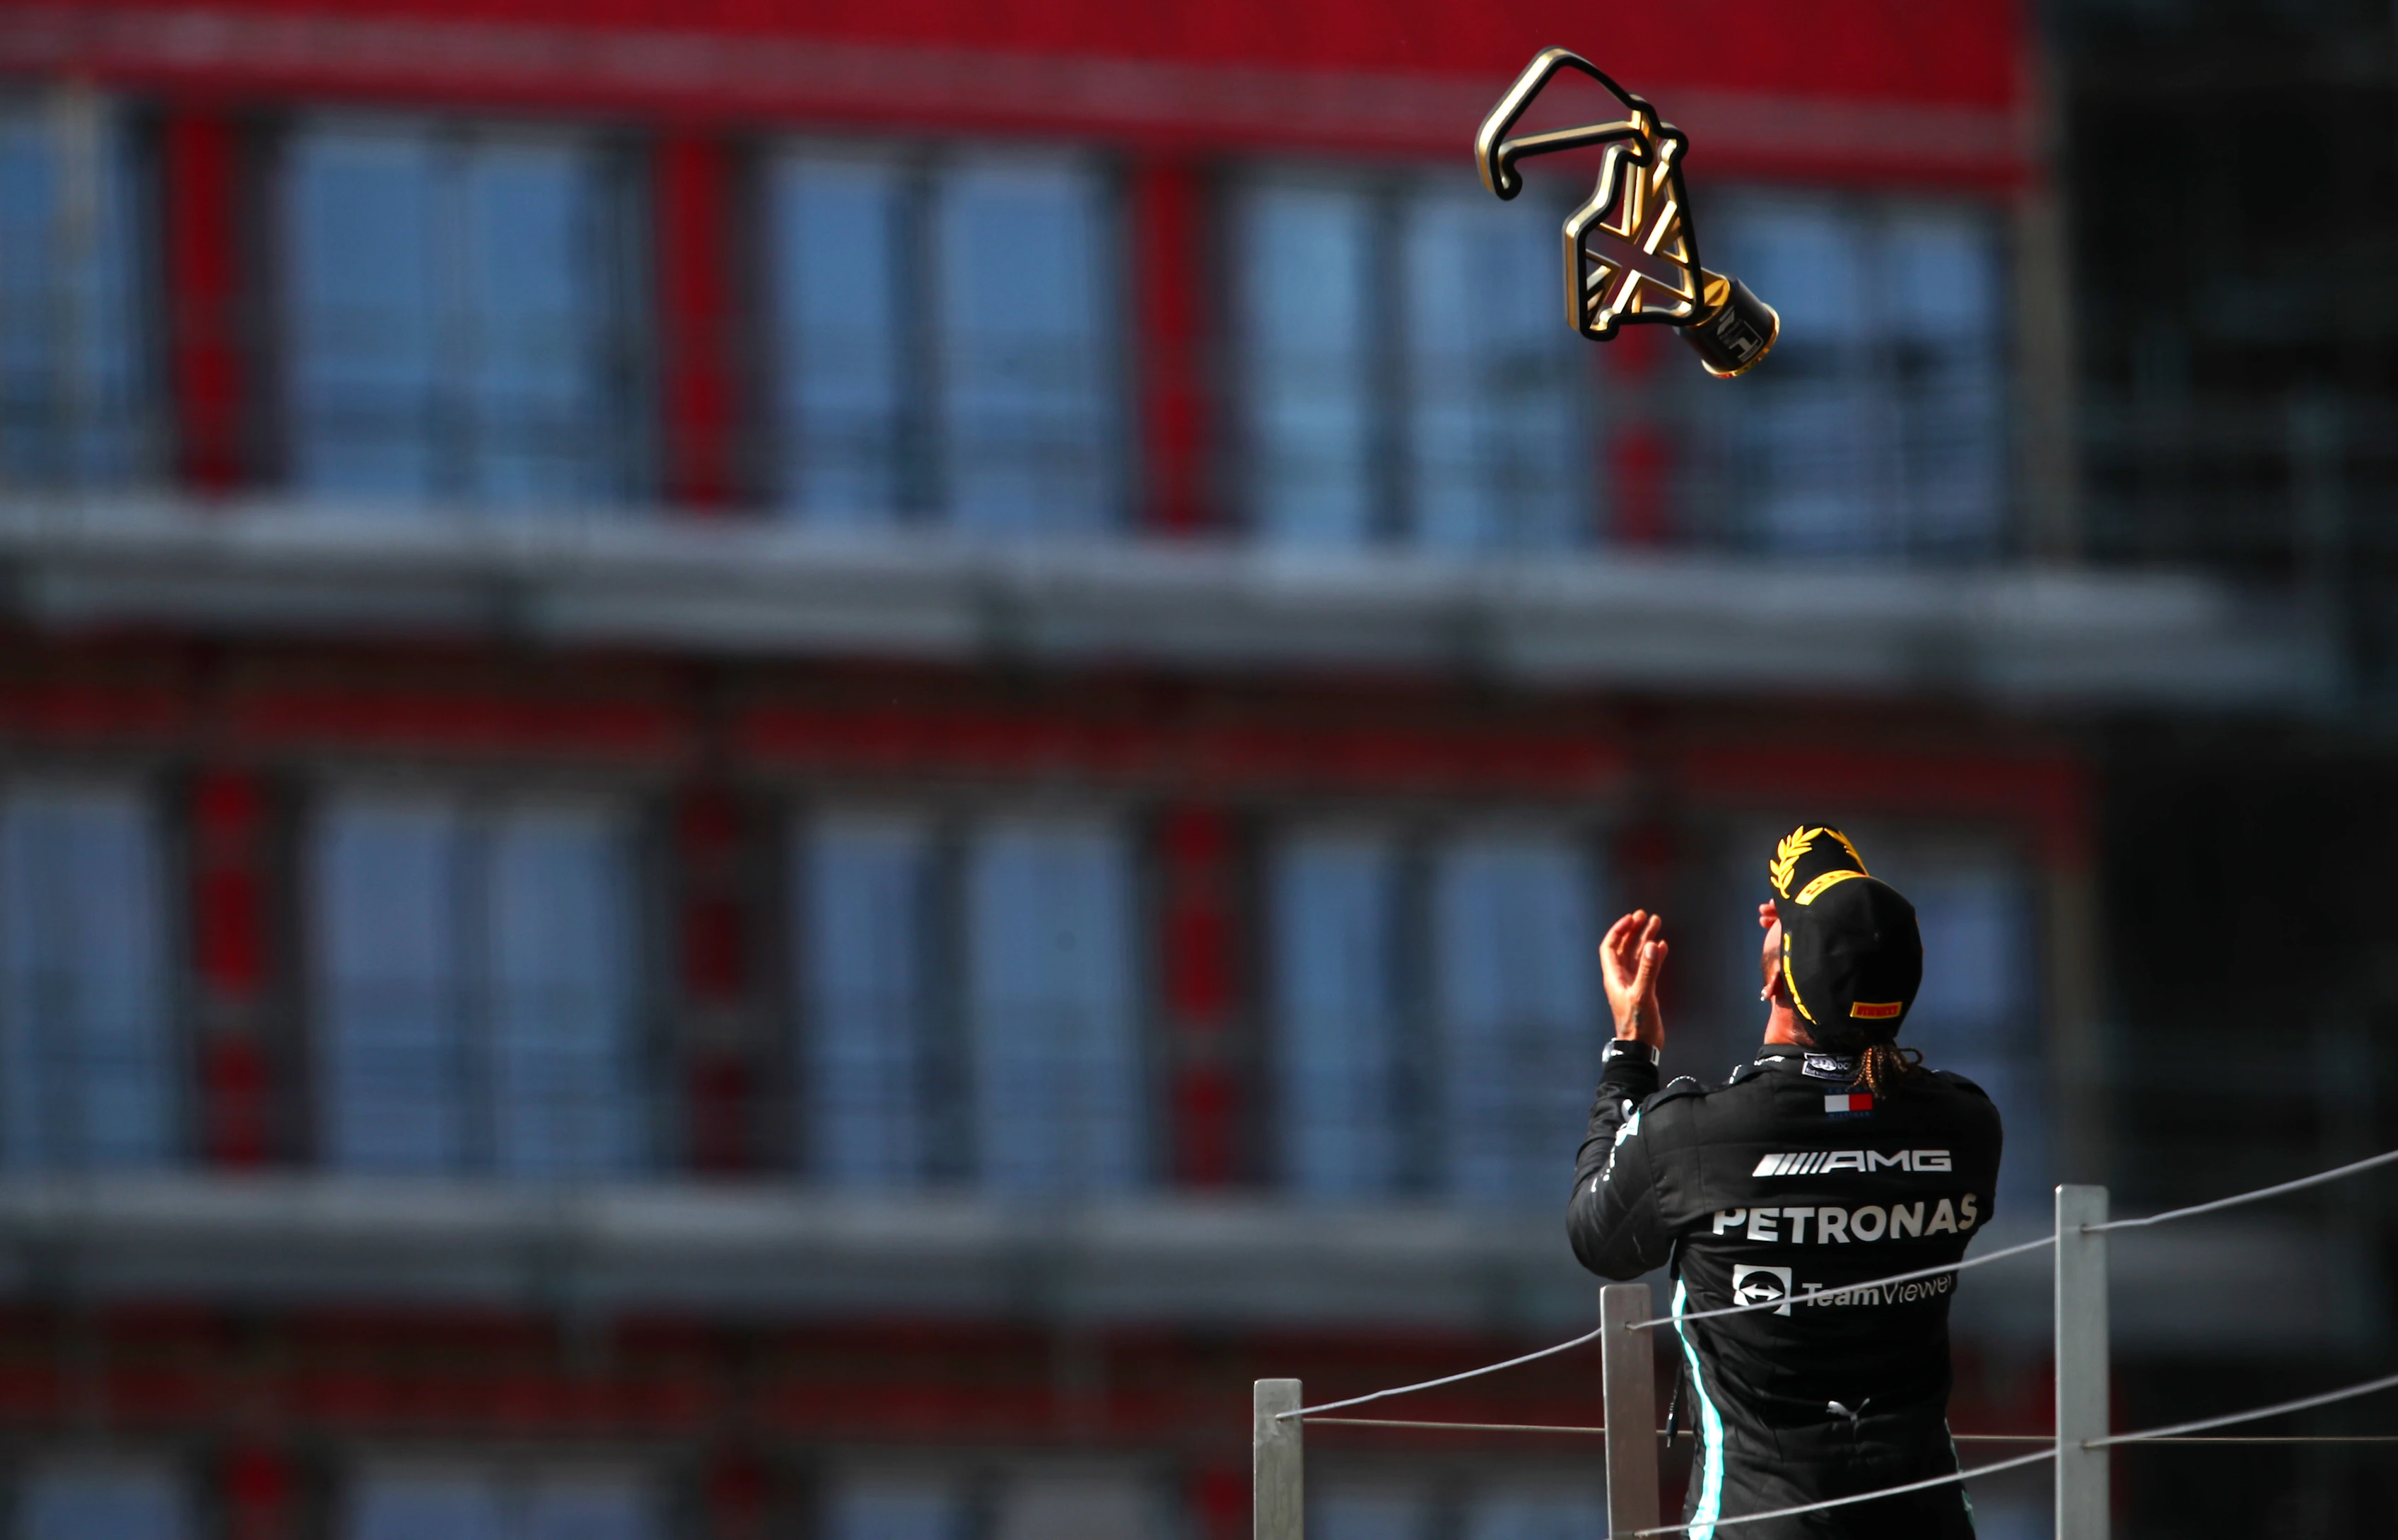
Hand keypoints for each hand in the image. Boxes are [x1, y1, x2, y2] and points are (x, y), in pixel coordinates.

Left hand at [1601, 909, 1666, 1047]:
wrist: (1640, 1046)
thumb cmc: (1636, 1024)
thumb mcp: (1642, 995)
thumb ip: (1647, 970)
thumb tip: (1651, 945)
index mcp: (1614, 977)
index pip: (1611, 947)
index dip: (1619, 931)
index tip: (1631, 918)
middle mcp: (1621, 978)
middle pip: (1624, 947)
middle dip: (1634, 930)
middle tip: (1645, 916)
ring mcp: (1632, 984)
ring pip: (1637, 955)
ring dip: (1645, 940)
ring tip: (1656, 924)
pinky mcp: (1644, 990)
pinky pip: (1647, 967)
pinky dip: (1654, 956)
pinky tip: (1662, 947)